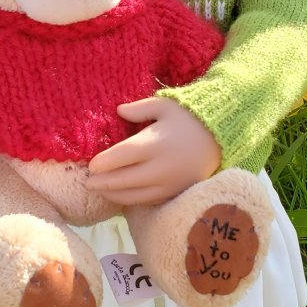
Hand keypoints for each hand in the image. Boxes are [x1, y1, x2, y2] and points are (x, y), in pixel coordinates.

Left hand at [86, 97, 221, 205]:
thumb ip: (139, 109)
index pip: (122, 156)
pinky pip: (149, 201)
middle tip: (87, 182)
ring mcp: (169, 183)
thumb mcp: (164, 105)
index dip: (104, 162)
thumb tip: (118, 111)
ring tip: (99, 191)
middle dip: (103, 183)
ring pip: (135, 196)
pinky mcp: (175, 192)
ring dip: (114, 195)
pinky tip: (120, 195)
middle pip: (124, 180)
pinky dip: (132, 200)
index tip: (91, 166)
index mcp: (156, 143)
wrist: (219, 138)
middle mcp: (161, 167)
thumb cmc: (188, 117)